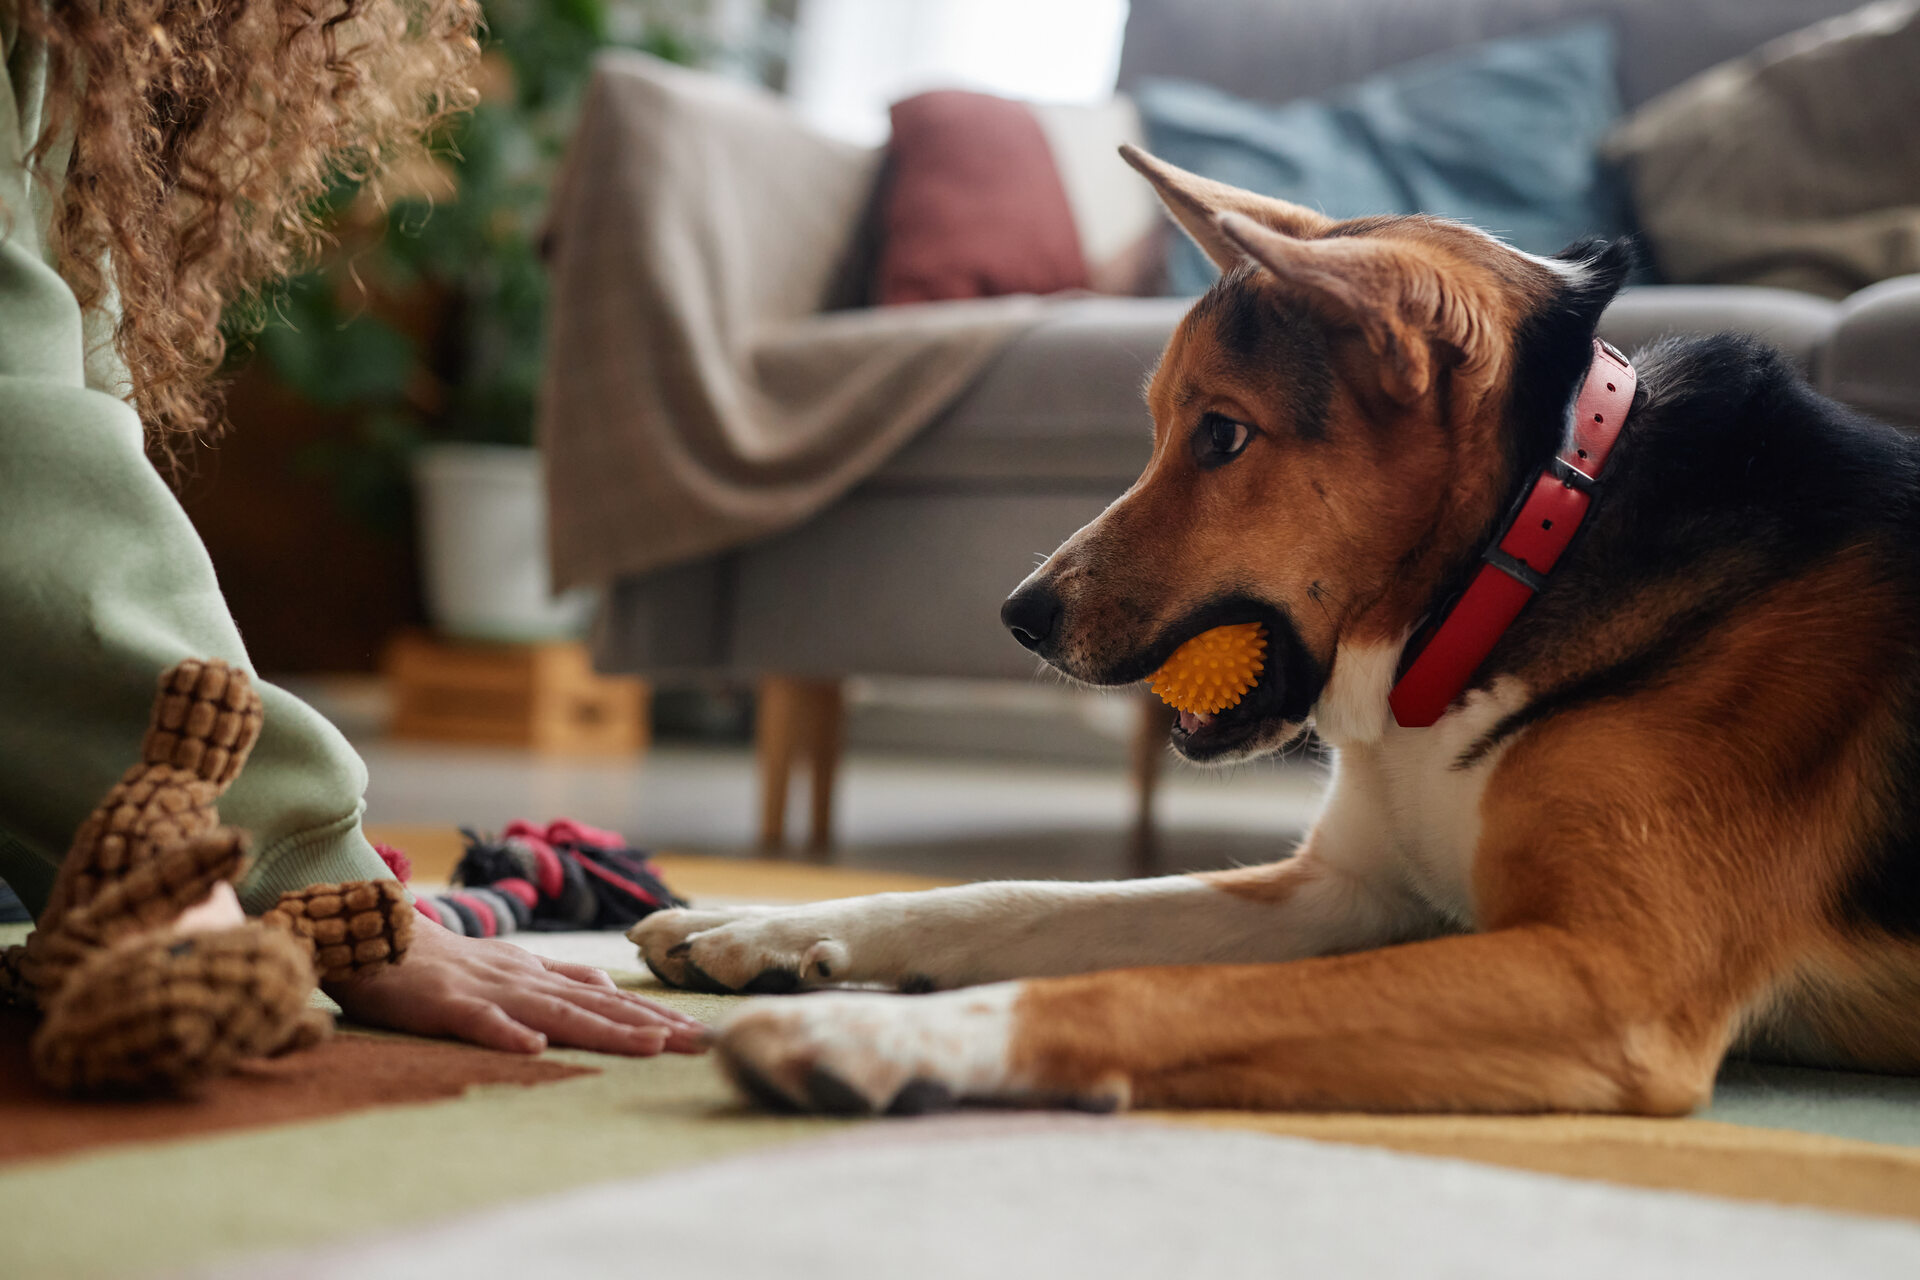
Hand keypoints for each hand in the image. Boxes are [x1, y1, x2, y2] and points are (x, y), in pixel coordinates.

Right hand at [325, 916, 706, 1055]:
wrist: (375, 939)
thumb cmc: (443, 962)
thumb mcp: (511, 967)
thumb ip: (556, 979)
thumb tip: (608, 989)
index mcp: (539, 973)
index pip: (608, 996)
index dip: (653, 1014)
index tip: (698, 1033)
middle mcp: (526, 979)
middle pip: (598, 1004)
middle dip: (652, 1025)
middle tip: (701, 1043)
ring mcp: (489, 989)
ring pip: (556, 1011)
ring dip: (605, 1028)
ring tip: (650, 1045)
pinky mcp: (448, 1003)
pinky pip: (481, 1020)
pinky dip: (507, 1033)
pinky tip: (533, 1049)